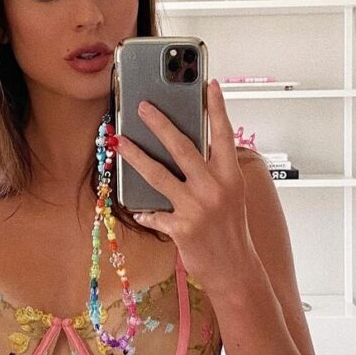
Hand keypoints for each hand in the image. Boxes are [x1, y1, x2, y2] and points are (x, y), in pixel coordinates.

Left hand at [113, 79, 253, 292]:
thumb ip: (214, 173)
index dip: (216, 108)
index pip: (223, 134)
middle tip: (142, 107)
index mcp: (230, 176)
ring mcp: (196, 207)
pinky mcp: (181, 228)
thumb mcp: (232, 196)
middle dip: (160, 124)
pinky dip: (143, 210)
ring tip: (119, 142)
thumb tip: (186, 153)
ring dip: (135, 156)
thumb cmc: (231, 232)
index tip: (208, 84)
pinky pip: (154, 213)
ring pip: (158, 174)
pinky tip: (134, 208)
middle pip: (182, 147)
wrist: (236, 270)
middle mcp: (214, 188)